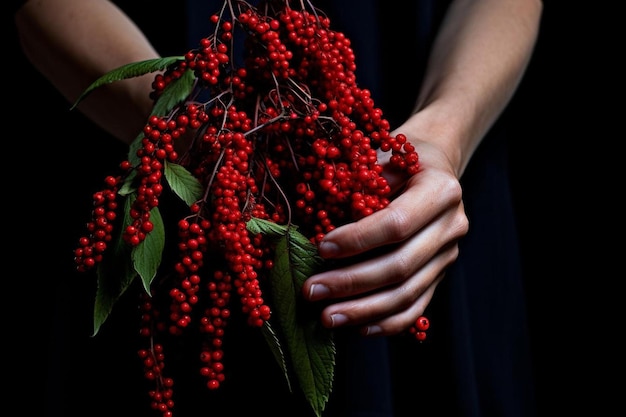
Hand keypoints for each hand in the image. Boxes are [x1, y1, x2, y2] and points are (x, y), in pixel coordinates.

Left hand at [301, 139, 469, 335]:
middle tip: (312, 291)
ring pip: (407, 293)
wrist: (434, 166)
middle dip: (352, 283)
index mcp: (440, 191)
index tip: (322, 249)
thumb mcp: (379, 159)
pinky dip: (386, 322)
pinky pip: (416, 307)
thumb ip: (357, 187)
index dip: (358, 240)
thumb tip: (315, 225)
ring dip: (363, 310)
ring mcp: (448, 254)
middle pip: (401, 265)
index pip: (397, 224)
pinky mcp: (440, 274)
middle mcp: (452, 225)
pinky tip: (357, 327)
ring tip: (327, 317)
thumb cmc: (397, 161)